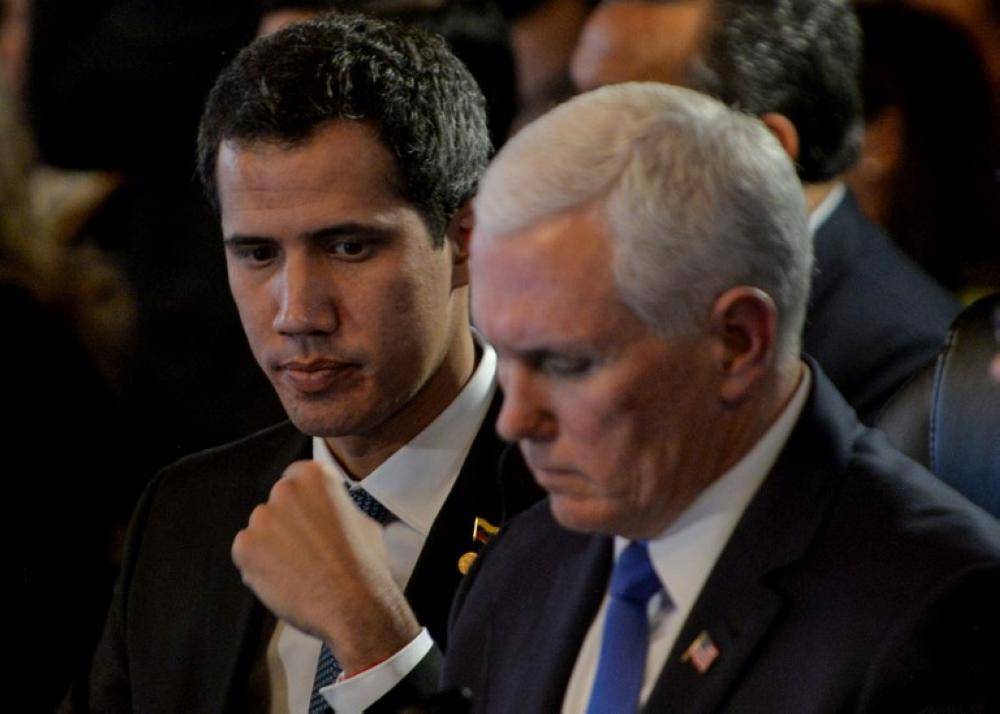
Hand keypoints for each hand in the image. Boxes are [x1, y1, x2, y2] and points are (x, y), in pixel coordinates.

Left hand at [231, 460, 420, 673]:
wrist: (353, 607)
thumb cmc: (364, 566)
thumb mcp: (363, 521)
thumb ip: (337, 508)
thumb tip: (331, 512)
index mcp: (314, 476)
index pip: (296, 478)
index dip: (303, 503)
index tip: (309, 518)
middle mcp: (284, 490)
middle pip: (277, 504)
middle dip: (287, 524)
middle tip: (306, 550)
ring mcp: (262, 518)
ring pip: (261, 530)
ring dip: (272, 545)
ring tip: (297, 569)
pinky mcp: (244, 547)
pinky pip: (246, 553)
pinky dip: (259, 566)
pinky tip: (284, 580)